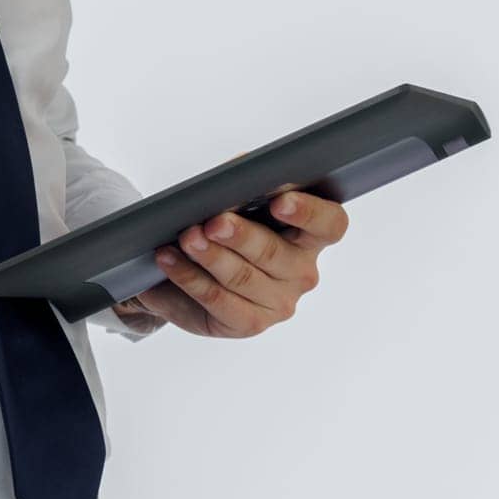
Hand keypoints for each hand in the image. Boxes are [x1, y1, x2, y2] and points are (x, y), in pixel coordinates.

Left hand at [135, 192, 349, 338]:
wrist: (195, 269)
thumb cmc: (226, 226)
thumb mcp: (237, 200)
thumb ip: (244, 185)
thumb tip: (235, 175)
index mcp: (310, 235)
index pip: (330, 224)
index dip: (309, 212)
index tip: (280, 201)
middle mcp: (301, 271)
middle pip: (275, 253)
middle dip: (240, 235)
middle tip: (213, 222)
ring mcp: (278, 302)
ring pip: (242, 278)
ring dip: (209, 256)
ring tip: (185, 238)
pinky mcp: (248, 323)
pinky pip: (217, 300)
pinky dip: (189, 277)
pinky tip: (169, 260)